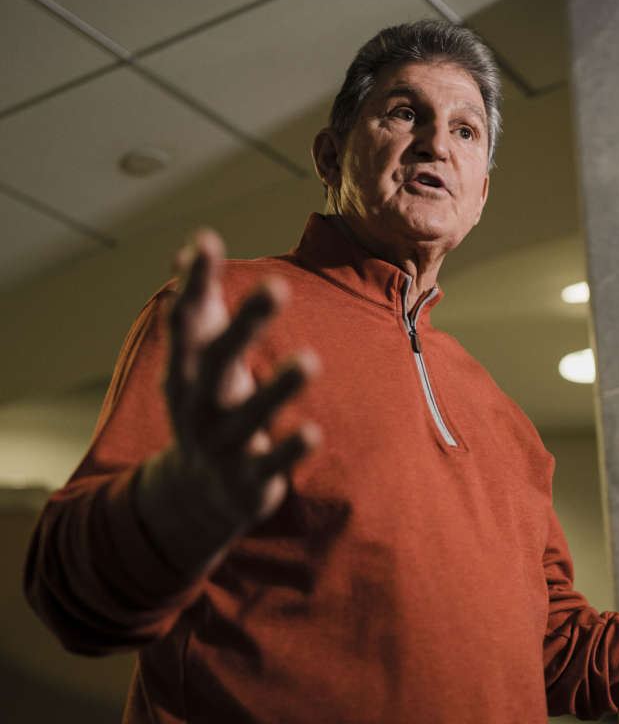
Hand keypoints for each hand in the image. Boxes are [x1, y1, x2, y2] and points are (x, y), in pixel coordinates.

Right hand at [136, 230, 319, 572]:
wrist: (198, 495)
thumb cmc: (209, 406)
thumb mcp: (198, 360)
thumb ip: (201, 306)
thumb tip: (190, 246)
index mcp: (186, 369)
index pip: (186, 320)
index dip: (194, 282)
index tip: (206, 241)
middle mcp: (197, 403)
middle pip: (218, 359)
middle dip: (245, 324)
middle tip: (278, 285)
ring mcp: (222, 443)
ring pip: (249, 414)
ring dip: (278, 388)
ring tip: (311, 360)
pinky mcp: (249, 478)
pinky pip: (270, 463)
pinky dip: (290, 450)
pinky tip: (314, 432)